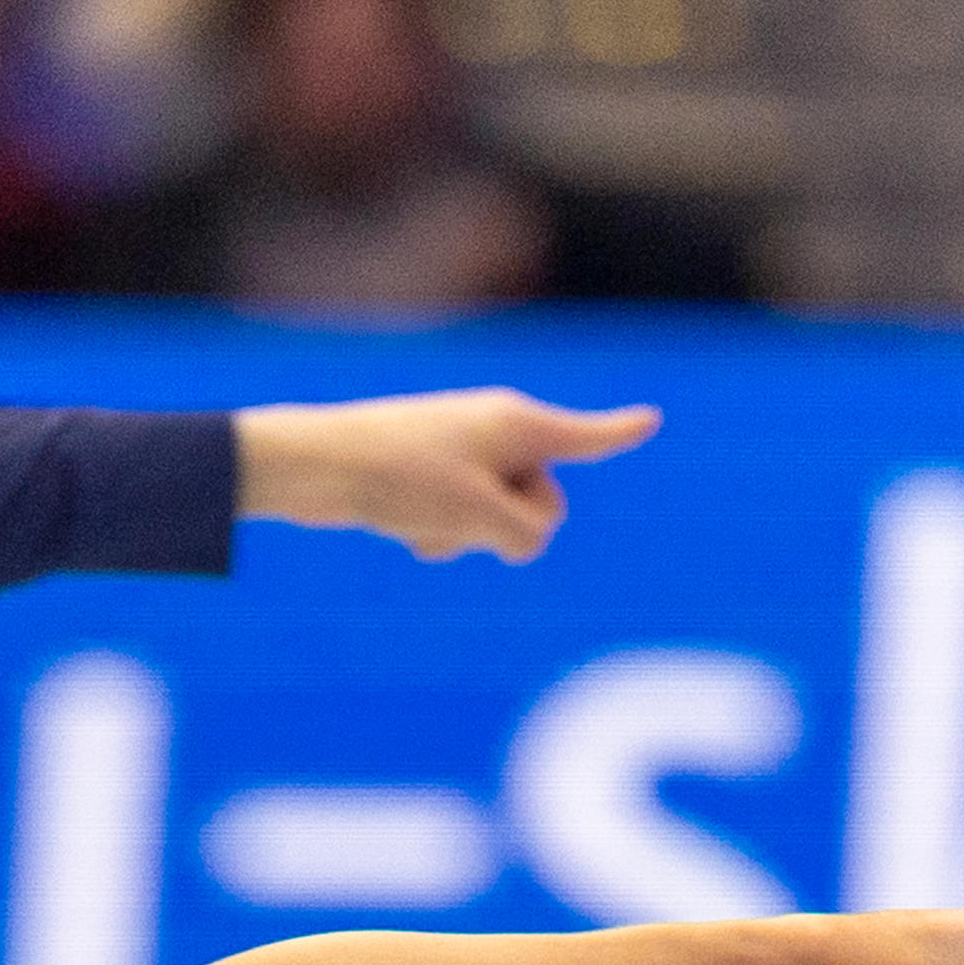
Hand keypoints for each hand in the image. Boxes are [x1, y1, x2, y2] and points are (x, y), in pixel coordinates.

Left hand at [236, 390, 663, 562]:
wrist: (313, 468)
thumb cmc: (399, 478)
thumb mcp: (478, 514)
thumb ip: (526, 533)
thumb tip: (525, 543)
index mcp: (518, 424)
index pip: (586, 437)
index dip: (620, 433)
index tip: (650, 421)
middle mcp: (495, 433)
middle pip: (541, 502)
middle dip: (509, 525)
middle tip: (458, 515)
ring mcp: (460, 456)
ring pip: (494, 520)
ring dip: (464, 535)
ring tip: (418, 517)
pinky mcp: (427, 480)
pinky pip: (456, 522)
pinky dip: (437, 533)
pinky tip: (400, 527)